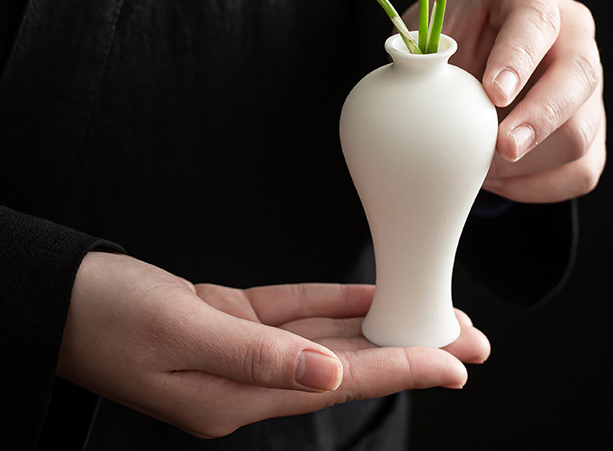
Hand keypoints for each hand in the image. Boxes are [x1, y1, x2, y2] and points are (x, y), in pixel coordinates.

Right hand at [58, 252, 489, 438]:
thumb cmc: (106, 317)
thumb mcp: (180, 335)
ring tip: (433, 316)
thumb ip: (256, 355)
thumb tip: (328, 371)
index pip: (339, 381)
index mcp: (237, 396)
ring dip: (383, 324)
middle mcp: (251, 377)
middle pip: (348, 363)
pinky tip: (370, 295)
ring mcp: (245, 347)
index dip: (400, 368)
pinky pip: (300, 309)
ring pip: (331, 335)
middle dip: (410, 349)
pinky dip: (338, 301)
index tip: (452, 362)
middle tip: (467, 340)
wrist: (65, 297)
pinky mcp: (237, 317)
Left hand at [404, 0, 604, 202]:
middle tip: (502, 147)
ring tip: (481, 168)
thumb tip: (417, 94)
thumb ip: (424, 52)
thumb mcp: (430, 25)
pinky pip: (581, 169)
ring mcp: (587, 82)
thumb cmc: (452, 32)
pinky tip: (499, 180)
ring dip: (529, 161)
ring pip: (582, 130)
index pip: (536, 19)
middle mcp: (572, 32)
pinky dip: (537, 185)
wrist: (478, 43)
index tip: (493, 93)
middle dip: (540, 118)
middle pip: (579, 76)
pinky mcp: (591, 126)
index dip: (518, 58)